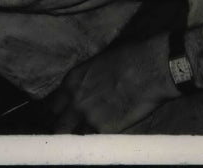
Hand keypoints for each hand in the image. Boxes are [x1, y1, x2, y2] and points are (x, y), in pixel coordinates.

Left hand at [49, 33, 179, 133]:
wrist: (149, 70)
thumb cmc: (128, 58)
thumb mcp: (99, 64)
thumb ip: (86, 81)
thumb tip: (87, 90)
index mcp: (72, 81)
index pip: (53, 105)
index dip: (58, 114)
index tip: (62, 119)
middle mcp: (74, 100)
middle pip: (58, 126)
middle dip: (62, 131)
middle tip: (69, 136)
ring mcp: (87, 117)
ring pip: (73, 138)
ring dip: (79, 139)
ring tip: (84, 143)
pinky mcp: (104, 131)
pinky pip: (95, 142)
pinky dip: (98, 143)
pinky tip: (104, 141)